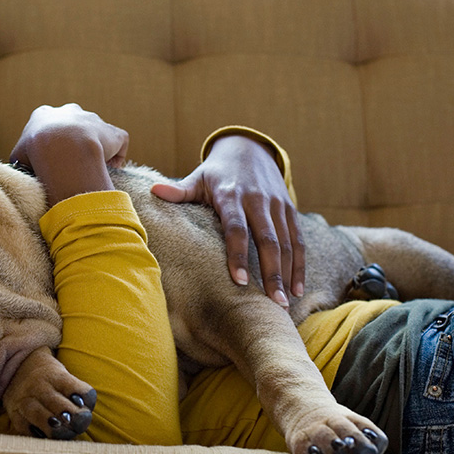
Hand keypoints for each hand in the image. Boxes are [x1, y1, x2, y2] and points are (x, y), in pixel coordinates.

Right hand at [9, 104, 127, 206]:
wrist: (63, 148)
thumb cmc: (36, 153)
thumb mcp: (18, 156)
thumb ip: (22, 159)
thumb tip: (23, 169)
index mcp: (44, 114)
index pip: (46, 126)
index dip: (48, 143)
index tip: (49, 159)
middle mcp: (71, 112)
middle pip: (73, 126)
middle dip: (73, 143)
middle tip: (70, 164)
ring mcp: (93, 120)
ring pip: (96, 135)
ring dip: (94, 151)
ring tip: (89, 171)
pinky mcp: (113, 132)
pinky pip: (118, 144)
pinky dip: (115, 157)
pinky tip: (109, 170)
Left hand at [150, 134, 304, 307]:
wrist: (250, 149)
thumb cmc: (217, 172)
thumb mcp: (198, 177)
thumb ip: (180, 190)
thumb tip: (154, 190)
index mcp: (232, 194)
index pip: (236, 228)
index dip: (238, 254)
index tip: (240, 282)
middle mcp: (258, 200)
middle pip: (268, 240)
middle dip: (272, 272)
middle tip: (273, 304)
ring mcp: (277, 206)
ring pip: (287, 243)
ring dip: (287, 273)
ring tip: (283, 303)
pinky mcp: (290, 210)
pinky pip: (298, 240)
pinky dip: (299, 265)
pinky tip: (296, 289)